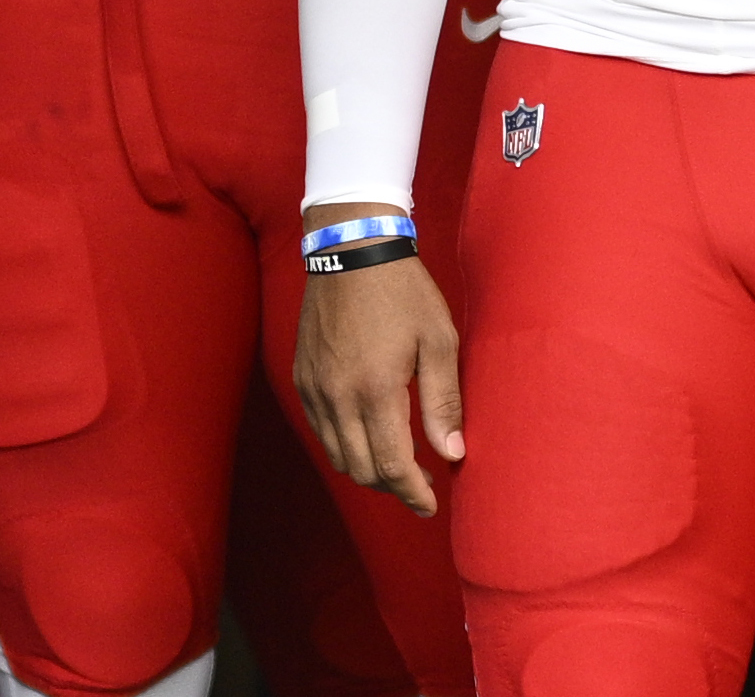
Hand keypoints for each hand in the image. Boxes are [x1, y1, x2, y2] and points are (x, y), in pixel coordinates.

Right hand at [293, 220, 462, 517]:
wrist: (350, 248)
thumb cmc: (403, 291)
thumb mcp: (439, 340)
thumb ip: (444, 402)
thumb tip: (452, 454)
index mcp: (376, 388)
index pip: (392, 467)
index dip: (413, 494)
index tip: (431, 505)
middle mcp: (338, 395)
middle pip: (362, 470)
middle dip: (393, 487)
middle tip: (421, 484)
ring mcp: (315, 387)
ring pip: (337, 456)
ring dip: (368, 470)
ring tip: (398, 462)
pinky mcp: (302, 377)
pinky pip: (321, 430)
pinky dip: (345, 445)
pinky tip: (368, 432)